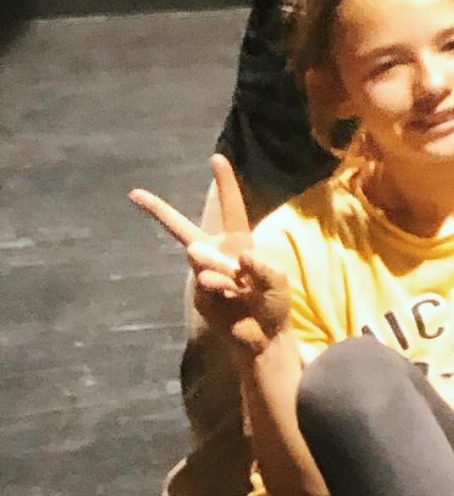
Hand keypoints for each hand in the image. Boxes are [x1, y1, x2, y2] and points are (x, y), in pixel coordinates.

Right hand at [129, 157, 289, 358]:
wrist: (262, 337)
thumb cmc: (273, 304)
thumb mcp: (278, 282)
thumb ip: (262, 267)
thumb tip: (239, 255)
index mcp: (239, 242)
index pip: (232, 207)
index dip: (225, 184)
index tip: (215, 157)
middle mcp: (217, 253)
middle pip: (183, 228)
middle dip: (158, 211)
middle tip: (134, 193)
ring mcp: (204, 273)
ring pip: (202, 258)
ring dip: (225, 271)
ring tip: (241, 287)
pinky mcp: (198, 293)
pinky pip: (207, 281)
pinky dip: (224, 287)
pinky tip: (234, 298)